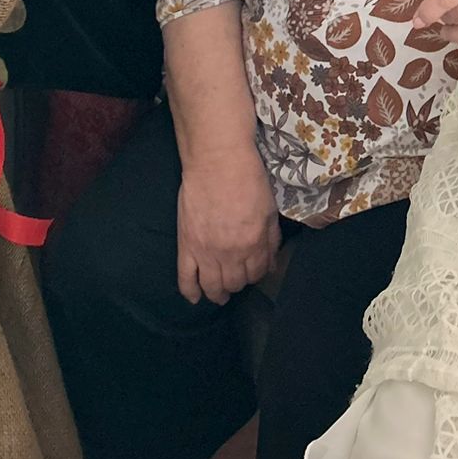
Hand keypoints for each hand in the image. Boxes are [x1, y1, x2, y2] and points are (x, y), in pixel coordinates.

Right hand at [177, 144, 279, 304]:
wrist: (216, 160)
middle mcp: (231, 254)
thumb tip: (272, 262)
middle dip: (239, 283)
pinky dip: (190, 292)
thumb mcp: (269, 207)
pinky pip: (185, 278)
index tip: (254, 270)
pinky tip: (196, 298)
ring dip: (218, 293)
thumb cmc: (247, 177)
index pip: (258, 272)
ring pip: (213, 286)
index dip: (257, 273)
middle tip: (237, 278)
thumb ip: (271, 238)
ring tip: (220, 294)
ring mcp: (206, 252)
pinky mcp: (187, 246)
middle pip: (236, 283)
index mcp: (254, 243)